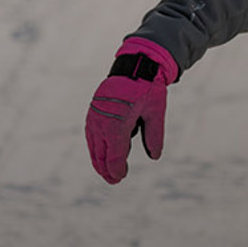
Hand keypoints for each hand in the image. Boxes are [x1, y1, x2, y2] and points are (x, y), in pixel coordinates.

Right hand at [86, 37, 177, 183]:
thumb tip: (154, 156)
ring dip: (100, 161)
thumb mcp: (156, 112)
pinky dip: (96, 148)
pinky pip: (91, 137)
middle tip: (116, 180)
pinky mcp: (92, 114)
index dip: (117, 170)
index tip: (121, 178)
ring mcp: (93, 118)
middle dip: (107, 170)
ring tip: (109, 172)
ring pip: (94, 147)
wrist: (133, 66)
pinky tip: (102, 155)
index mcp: (117, 125)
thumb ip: (155, 136)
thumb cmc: (147, 88)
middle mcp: (101, 123)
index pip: (114, 156)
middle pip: (101, 155)